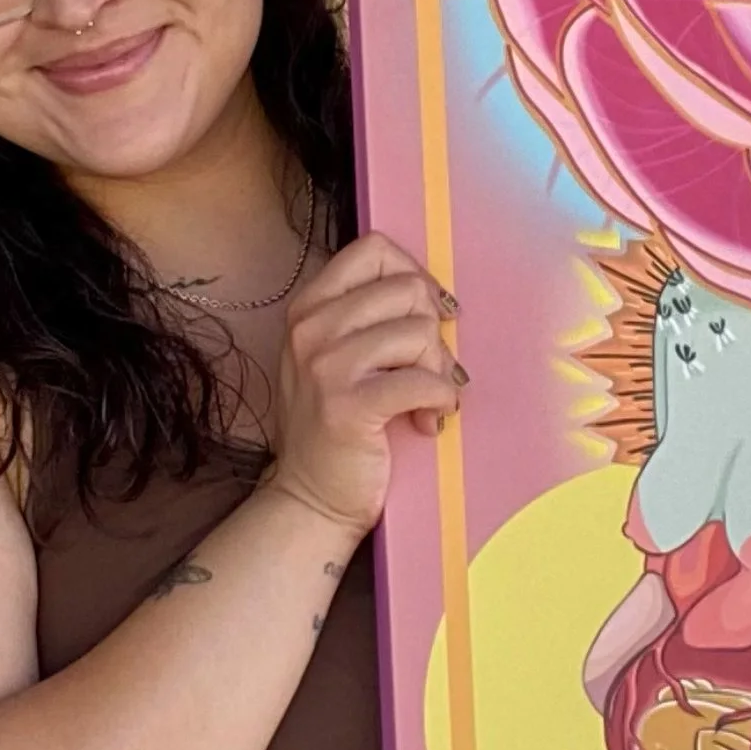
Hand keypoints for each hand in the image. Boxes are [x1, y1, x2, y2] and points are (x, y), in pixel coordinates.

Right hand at [264, 232, 463, 536]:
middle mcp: (310, 328)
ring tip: (426, 401)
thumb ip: (370, 319)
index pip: (375, 249)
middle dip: (433, 332)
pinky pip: (424, 380)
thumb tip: (435, 295)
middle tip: (429, 371)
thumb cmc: (335, 429)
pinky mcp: (348, 406)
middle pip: (407, 289)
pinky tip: (429, 419)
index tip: (429, 314)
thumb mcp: (337, 358)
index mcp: (309, 307)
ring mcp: (324, 366)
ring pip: (420, 332)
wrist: (310, 500)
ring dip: (439, 371)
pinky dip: (441, 399)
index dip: (415, 275)